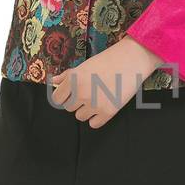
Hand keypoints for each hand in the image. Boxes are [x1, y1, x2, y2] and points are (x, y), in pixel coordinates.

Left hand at [49, 37, 164, 128]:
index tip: (71, 94)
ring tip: (98, 98)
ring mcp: (94, 104)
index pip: (57, 99)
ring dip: (87, 110)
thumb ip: (67, 75)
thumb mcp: (84, 65)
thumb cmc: (107, 61)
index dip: (64, 96)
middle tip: (90, 92)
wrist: (131, 61)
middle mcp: (81, 93)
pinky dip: (97, 118)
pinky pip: (94, 124)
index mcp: (73, 80)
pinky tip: (104, 106)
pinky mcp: (107, 112)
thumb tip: (53, 82)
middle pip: (69, 108)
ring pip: (80, 116)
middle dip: (77, 102)